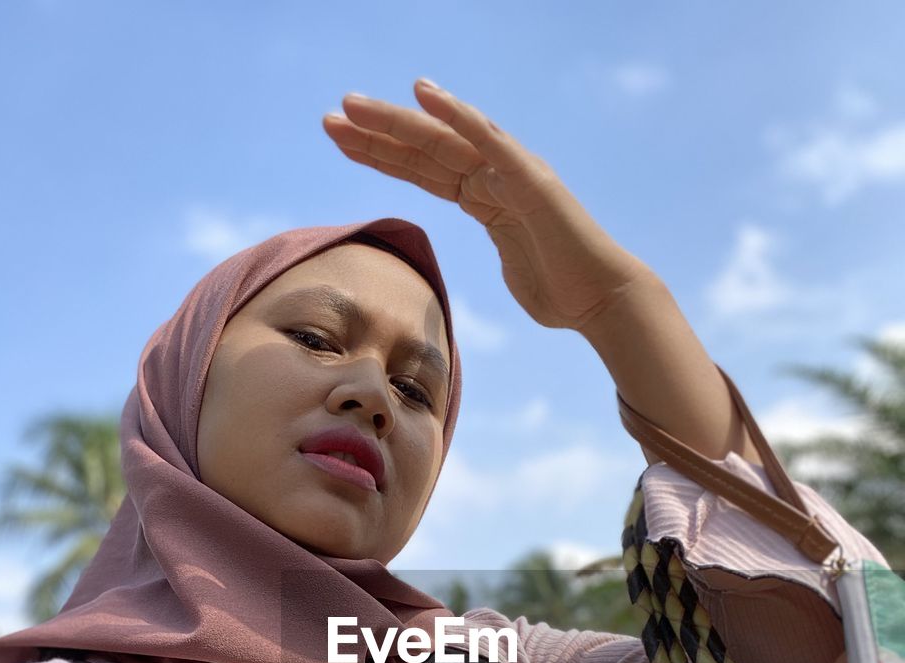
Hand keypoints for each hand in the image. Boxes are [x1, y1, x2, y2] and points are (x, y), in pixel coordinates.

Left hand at [322, 79, 654, 333]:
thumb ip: (497, 257)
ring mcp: (510, 173)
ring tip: (352, 106)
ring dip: (396, 122)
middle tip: (328, 119)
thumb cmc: (562, 293)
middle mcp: (493, 176)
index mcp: (485, 198)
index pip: (422, 171)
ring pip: (443, 141)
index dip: (381, 155)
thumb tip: (491, 267)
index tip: (340, 142)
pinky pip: (486, 141)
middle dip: (375, 134)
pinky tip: (423, 93)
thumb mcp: (511, 273)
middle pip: (423, 150)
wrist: (602, 301)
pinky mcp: (528, 179)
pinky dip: (455, 115)